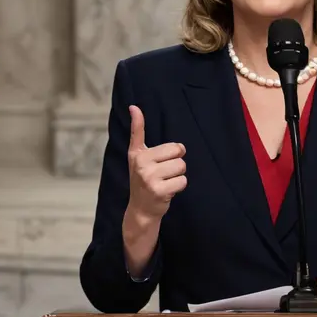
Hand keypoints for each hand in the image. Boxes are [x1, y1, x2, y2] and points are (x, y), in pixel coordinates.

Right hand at [126, 105, 186, 220]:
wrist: (141, 209)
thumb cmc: (143, 178)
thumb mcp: (138, 156)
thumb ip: (138, 133)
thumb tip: (134, 107)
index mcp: (137, 154)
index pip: (140, 133)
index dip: (138, 120)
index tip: (133, 107)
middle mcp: (141, 164)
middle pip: (177, 151)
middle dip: (176, 162)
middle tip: (164, 172)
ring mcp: (149, 177)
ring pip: (181, 166)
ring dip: (178, 175)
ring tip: (166, 181)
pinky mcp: (159, 191)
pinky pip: (182, 181)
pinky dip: (179, 186)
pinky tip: (168, 190)